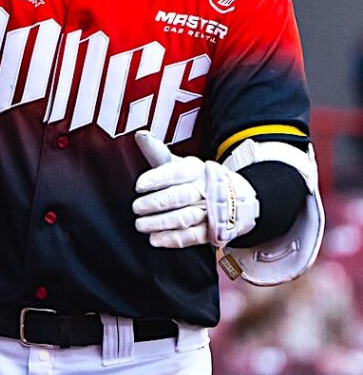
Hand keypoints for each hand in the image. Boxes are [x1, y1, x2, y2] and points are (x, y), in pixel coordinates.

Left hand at [133, 130, 258, 248]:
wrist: (238, 197)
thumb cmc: (199, 178)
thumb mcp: (181, 164)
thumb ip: (158, 152)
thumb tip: (140, 135)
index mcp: (196, 170)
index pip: (176, 173)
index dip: (156, 179)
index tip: (139, 185)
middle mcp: (205, 190)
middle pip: (180, 196)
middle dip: (156, 203)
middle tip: (136, 207)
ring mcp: (210, 211)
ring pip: (185, 217)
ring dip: (161, 223)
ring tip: (141, 225)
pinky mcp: (213, 231)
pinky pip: (193, 237)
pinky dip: (173, 239)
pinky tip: (156, 239)